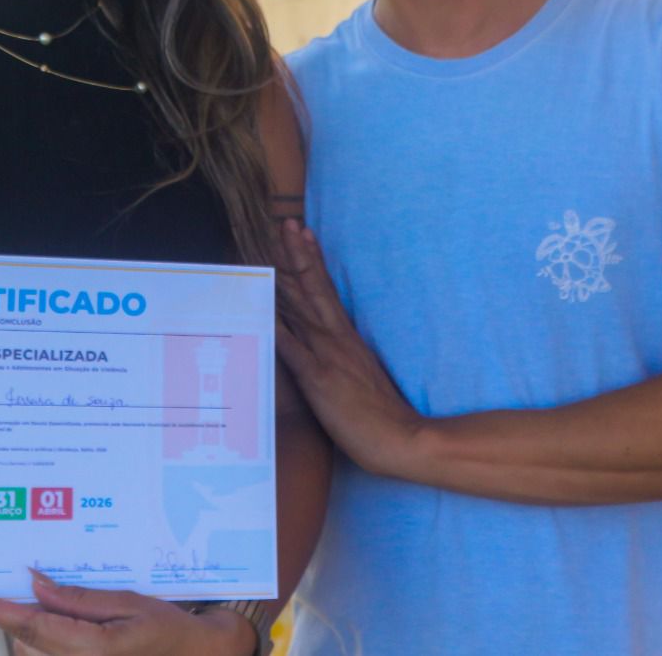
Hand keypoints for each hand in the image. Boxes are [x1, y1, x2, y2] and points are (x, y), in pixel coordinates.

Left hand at [0, 571, 255, 655]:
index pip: (33, 626)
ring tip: (57, 612)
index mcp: (94, 648)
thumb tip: (35, 583)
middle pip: (27, 642)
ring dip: (31, 633)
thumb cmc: (168, 629)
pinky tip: (60, 628)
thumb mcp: (129, 603)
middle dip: (18, 617)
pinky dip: (43, 645)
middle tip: (18, 590)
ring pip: (33, 654)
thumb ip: (78, 598)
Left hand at [275, 219, 422, 478]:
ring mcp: (326, 355)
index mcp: (347, 337)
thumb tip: (329, 344)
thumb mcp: (361, 376)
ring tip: (271, 246)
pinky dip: (276, 323)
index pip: (326, 289)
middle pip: (312, 287)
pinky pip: (291, 345)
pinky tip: (261, 304)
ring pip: (300, 306)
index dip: (311, 260)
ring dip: (283, 276)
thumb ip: (344, 357)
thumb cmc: (381, 414)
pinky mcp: (318, 377)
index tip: (302, 233)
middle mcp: (336, 338)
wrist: (401, 438)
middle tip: (285, 222)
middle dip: (296, 253)